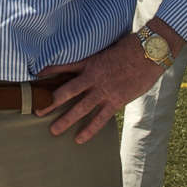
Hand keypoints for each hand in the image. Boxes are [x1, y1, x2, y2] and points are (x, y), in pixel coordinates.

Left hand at [36, 25, 175, 143]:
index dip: (49, 71)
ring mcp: (103, 90)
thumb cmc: (132, 47)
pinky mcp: (116, 101)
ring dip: (65, 120)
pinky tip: (79, 139)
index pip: (64, 67)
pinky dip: (89, 130)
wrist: (150, 52)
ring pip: (80, 108)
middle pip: (66, 91)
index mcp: (90, 62)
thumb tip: (93, 62)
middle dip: (50, 102)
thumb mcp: (109, 48)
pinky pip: (99, 119)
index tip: (36, 76)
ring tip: (53, 131)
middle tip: (36, 111)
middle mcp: (93, 77)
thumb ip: (98, 58)